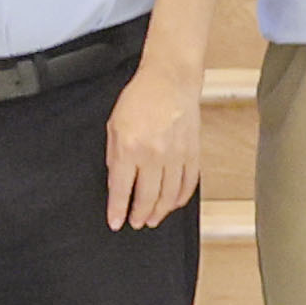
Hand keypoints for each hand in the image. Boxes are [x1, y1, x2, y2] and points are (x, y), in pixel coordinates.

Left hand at [104, 58, 205, 231]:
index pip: (120, 188)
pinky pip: (188, 183)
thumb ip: (113, 154)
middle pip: (146, 197)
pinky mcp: (192, 153)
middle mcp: (153, 155)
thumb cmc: (140, 98)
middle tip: (135, 223)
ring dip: (159, 211)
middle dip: (139, 215)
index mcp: (129, 148)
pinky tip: (172, 204)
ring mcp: (176, 156)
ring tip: (152, 220)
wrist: (170, 81)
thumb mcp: (113, 125)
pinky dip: (180, 198)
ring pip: (168, 195)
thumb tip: (116, 180)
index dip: (117, 209)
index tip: (115, 222)